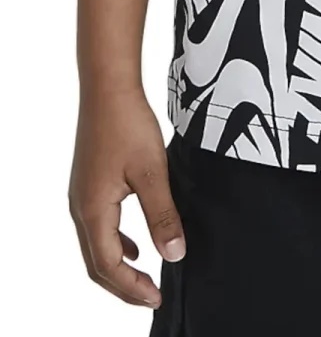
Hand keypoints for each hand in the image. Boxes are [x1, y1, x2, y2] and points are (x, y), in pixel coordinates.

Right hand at [68, 88, 184, 307]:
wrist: (108, 87)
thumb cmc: (128, 124)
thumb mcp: (153, 172)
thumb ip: (163, 215)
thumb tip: (174, 254)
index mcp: (94, 209)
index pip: (108, 266)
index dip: (132, 288)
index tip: (156, 297)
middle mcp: (81, 206)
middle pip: (97, 262)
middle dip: (124, 284)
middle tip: (151, 296)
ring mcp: (82, 194)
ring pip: (96, 244)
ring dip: (119, 264)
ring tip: (145, 275)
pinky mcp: (89, 182)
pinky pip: (99, 225)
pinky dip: (115, 241)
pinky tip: (135, 241)